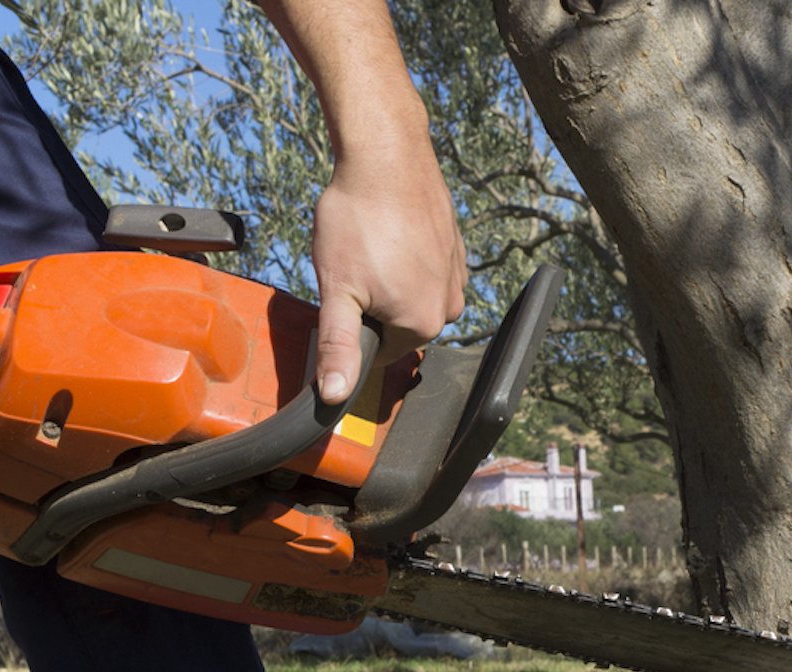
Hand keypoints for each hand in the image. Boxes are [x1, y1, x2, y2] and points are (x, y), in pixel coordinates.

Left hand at [309, 149, 466, 403]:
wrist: (386, 155)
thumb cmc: (358, 219)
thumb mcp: (337, 289)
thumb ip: (338, 346)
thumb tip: (335, 397)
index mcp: (422, 324)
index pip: (381, 352)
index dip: (353, 327)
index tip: (342, 293)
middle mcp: (450, 306)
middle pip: (399, 325)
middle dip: (373, 304)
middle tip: (353, 265)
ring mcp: (457, 275)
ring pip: (412, 296)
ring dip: (390, 280)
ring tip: (370, 245)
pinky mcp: (456, 247)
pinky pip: (426, 270)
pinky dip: (406, 258)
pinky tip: (388, 232)